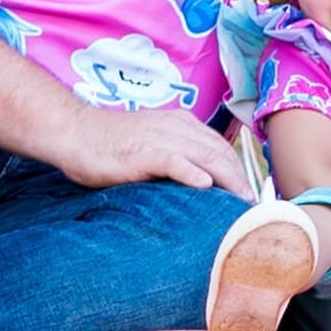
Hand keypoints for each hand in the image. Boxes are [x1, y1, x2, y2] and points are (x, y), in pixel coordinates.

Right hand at [56, 106, 253, 200]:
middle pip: (221, 153)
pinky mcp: (142, 152)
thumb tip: (201, 183)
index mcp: (181, 123)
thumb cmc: (110, 144)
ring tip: (241, 203)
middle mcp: (176, 126)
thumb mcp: (151, 143)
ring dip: (228, 180)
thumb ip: (176, 155)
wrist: (76, 133)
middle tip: (254, 207)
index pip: (221, 147)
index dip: (240, 171)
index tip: (250, 195)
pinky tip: (204, 186)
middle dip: (241, 180)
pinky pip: (173, 160)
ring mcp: (160, 137)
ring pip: (206, 155)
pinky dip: (191, 172)